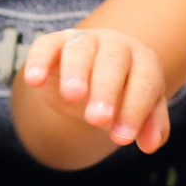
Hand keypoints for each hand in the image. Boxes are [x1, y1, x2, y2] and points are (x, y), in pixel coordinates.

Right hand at [22, 27, 170, 152]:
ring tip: (72, 96)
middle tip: (97, 119)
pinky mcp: (54, 42)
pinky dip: (39, 60)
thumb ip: (149, 127)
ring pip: (81, 50)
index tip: (122, 138)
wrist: (89, 79)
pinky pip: (46, 46)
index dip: (135, 110)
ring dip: (77, 72)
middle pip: (113, 63)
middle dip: (106, 91)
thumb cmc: (119, 97)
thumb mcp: (136, 112)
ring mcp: (85, 40)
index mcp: (143, 61)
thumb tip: (150, 146)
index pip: (144, 83)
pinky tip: (34, 81)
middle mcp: (116, 45)